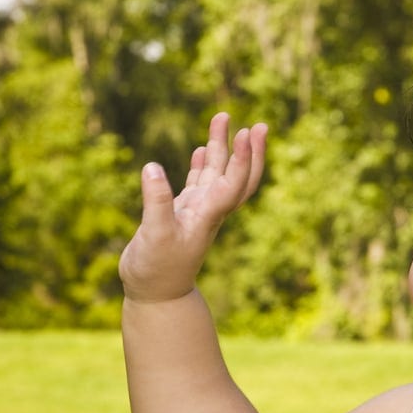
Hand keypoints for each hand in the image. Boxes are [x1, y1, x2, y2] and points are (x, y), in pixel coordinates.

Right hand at [119, 112, 266, 302]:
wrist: (155, 295)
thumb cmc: (156, 270)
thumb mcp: (154, 236)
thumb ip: (156, 203)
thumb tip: (152, 168)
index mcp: (209, 215)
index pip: (234, 183)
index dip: (243, 159)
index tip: (247, 133)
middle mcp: (210, 210)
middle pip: (239, 176)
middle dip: (250, 151)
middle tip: (259, 125)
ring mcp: (198, 210)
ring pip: (218, 172)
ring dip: (222, 146)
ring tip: (223, 117)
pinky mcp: (183, 213)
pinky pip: (200, 183)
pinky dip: (203, 164)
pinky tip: (202, 149)